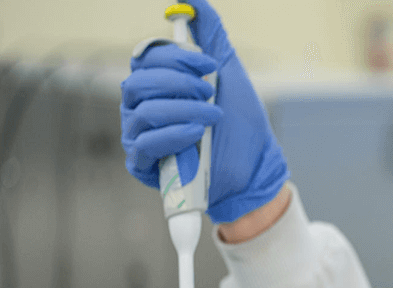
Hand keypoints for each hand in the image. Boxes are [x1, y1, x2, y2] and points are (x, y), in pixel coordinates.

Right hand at [120, 0, 289, 223]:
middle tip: (210, 92)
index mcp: (156, 83)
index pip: (147, 58)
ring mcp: (139, 135)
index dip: (176, 57)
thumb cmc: (238, 122)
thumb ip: (210, 36)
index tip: (210, 65)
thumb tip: (192, 2)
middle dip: (179, 83)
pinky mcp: (144, 164)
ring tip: (213, 116)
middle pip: (139, 82)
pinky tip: (196, 133)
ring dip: (184, 109)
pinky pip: (146, 143)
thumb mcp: (228, 72)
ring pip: (144, 111)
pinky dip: (173, 134)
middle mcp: (140, 106)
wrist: (253, 166)